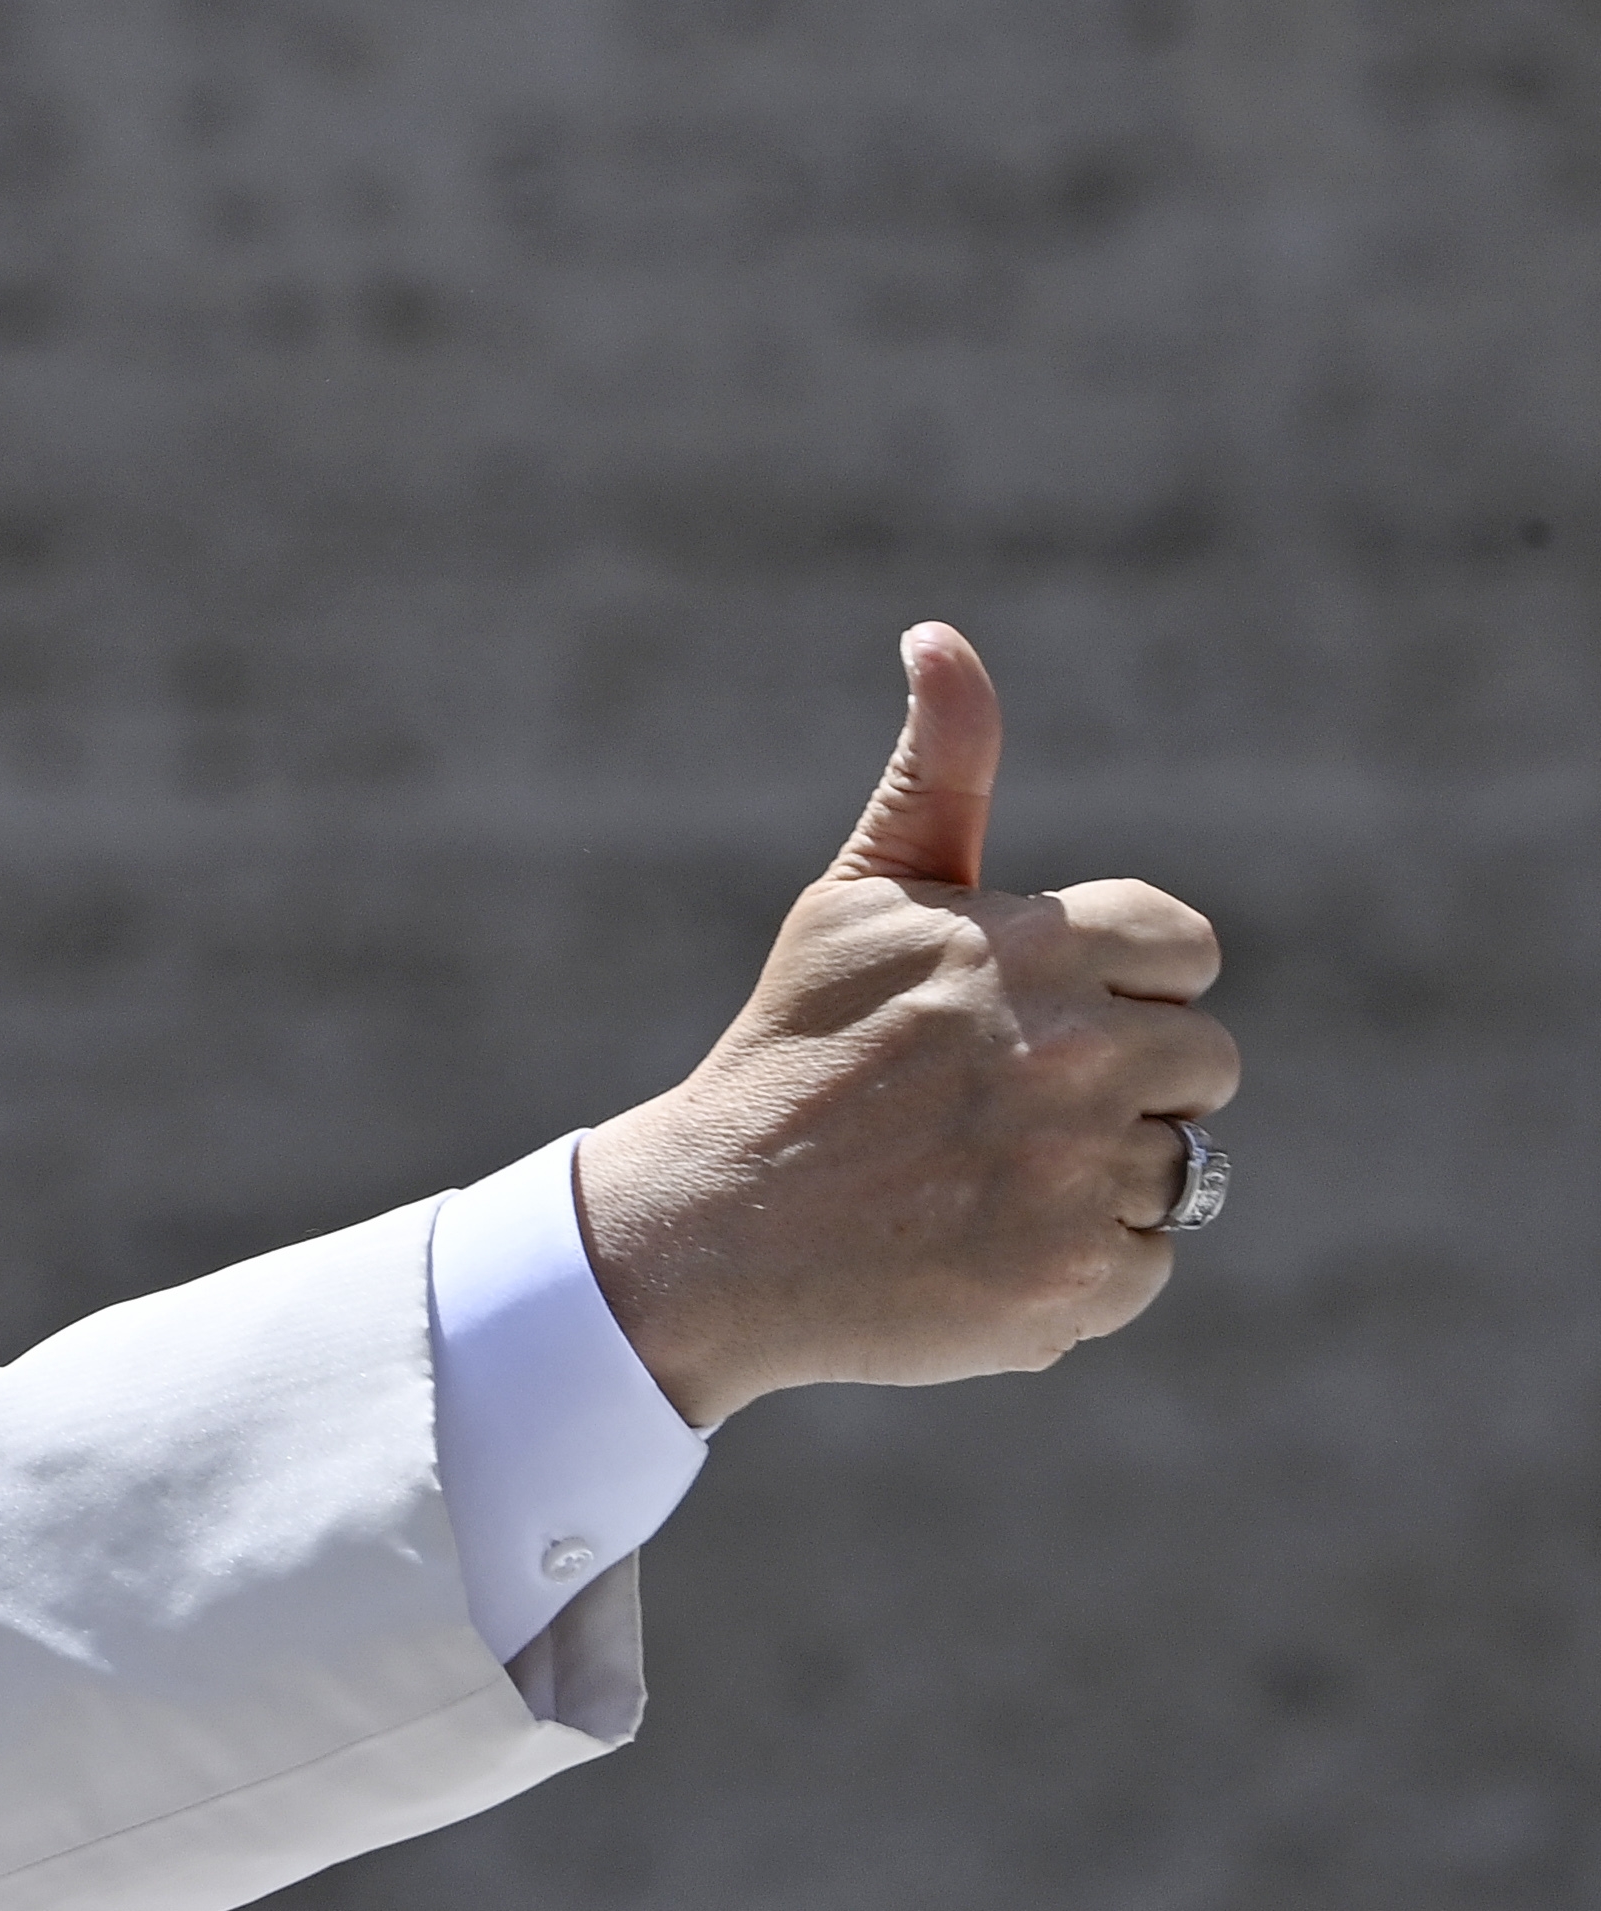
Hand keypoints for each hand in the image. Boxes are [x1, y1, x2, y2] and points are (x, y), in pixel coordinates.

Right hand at [574, 624, 1239, 1426]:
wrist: (713, 1227)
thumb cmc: (793, 1050)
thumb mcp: (859, 897)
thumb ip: (940, 772)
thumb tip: (939, 635)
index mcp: (1028, 944)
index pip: (1183, 951)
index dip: (1118, 984)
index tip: (1031, 1016)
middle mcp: (1066, 1051)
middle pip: (1204, 1063)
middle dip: (1120, 1081)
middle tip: (999, 1109)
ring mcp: (1072, 1172)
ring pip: (1177, 1167)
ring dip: (1095, 1176)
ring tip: (979, 1180)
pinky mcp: (1071, 1282)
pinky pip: (1144, 1263)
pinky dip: (1075, 1266)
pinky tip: (978, 1245)